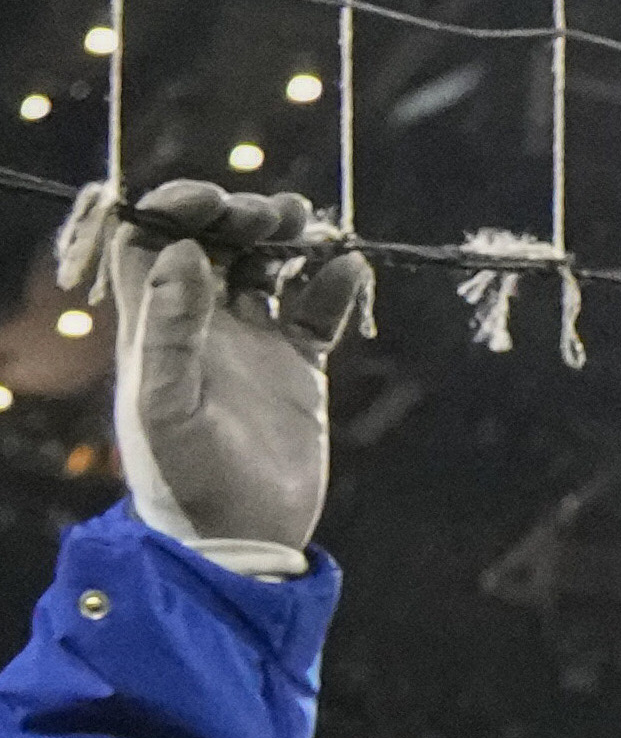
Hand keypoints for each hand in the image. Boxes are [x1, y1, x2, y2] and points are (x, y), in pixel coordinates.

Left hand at [85, 181, 362, 559]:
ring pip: (266, 267)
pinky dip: (336, 285)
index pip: (152, 243)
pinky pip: (317, 312)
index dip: (174, 209)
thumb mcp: (166, 404)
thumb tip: (187, 252)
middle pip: (213, 243)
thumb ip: (171, 328)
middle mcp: (201, 324)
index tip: (211, 201)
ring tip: (312, 226)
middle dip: (239, 215)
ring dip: (287, 237)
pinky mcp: (300, 369)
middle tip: (272, 215)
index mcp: (156, 325)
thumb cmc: (186, 477)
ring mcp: (253, 344)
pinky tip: (350, 269)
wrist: (241, 536)